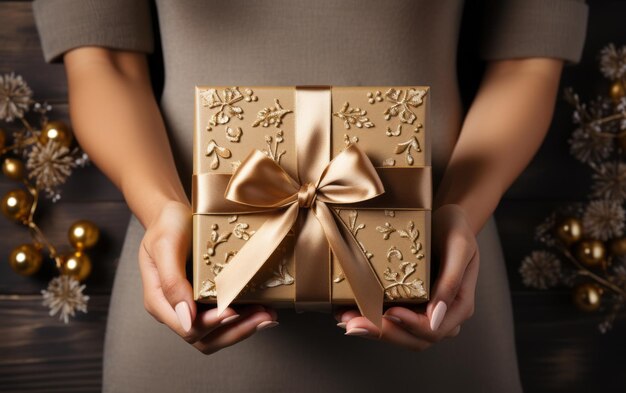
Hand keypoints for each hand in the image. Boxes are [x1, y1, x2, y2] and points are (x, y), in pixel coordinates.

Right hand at [138, 200, 278, 354]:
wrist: (173, 214)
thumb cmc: (166, 226)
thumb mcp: (165, 246)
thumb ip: (171, 281)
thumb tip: (186, 318)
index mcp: (160, 301)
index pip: (188, 328)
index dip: (213, 324)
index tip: (234, 311)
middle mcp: (176, 309)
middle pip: (205, 338)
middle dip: (236, 331)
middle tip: (262, 318)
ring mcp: (193, 306)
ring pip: (218, 334)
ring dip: (244, 328)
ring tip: (267, 316)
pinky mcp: (208, 299)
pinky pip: (226, 318)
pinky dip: (246, 318)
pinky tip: (264, 309)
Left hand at [333, 203, 479, 350]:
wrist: (443, 218)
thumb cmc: (454, 228)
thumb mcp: (459, 246)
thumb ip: (451, 280)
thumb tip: (436, 316)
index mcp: (459, 305)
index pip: (434, 329)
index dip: (410, 326)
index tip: (389, 312)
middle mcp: (442, 314)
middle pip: (413, 339)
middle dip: (382, 333)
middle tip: (354, 324)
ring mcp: (423, 310)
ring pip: (399, 333)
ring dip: (371, 330)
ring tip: (344, 320)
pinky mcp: (407, 303)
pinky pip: (389, 319)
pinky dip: (369, 318)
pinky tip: (347, 312)